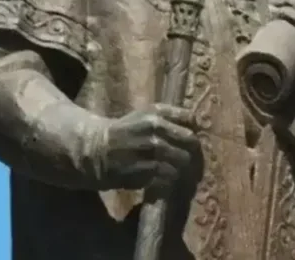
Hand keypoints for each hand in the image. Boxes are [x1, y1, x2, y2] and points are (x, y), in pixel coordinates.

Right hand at [87, 103, 201, 193]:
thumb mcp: (145, 116)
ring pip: (182, 160)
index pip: (190, 119)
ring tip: (186, 177)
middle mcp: (154, 127)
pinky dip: (172, 180)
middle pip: (190, 141)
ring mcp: (148, 148)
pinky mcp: (142, 168)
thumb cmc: (126, 133)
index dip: (195, 133)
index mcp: (156, 112)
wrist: (96, 150)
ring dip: (186, 170)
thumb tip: (198, 125)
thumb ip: (170, 117)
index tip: (193, 144)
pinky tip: (170, 182)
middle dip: (196, 155)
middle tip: (196, 166)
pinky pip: (168, 175)